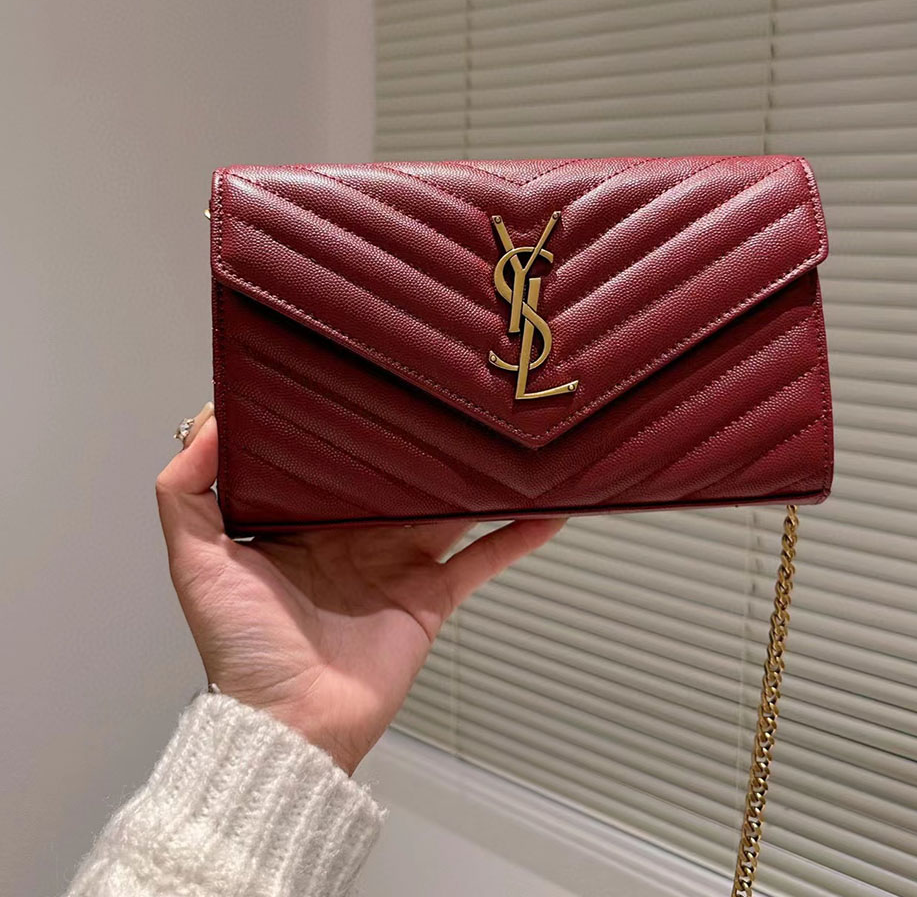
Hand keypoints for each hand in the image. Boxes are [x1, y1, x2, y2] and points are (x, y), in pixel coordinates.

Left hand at [155, 403, 564, 773]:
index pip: (331, 458)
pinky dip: (516, 536)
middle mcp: (354, 536)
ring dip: (478, 477)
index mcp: (303, 521)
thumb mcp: (196, 561)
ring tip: (505, 435)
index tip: (364, 376)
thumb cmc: (242, 646)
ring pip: (448, 507)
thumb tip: (210, 419)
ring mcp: (398, 564)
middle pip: (397, 476)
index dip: (347, 421)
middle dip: (420, 438)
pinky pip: (481, 559)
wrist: (291, 723)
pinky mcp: (431, 595)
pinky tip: (547, 509)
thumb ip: (186, 491)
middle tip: (448, 391)